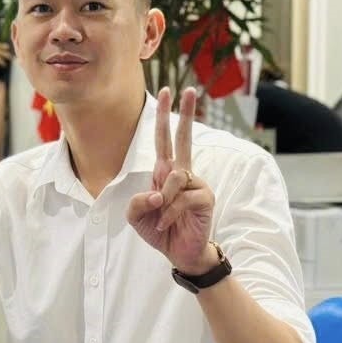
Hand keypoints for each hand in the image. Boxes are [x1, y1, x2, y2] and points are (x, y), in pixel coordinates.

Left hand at [126, 87, 217, 275]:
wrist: (179, 253)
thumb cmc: (159, 230)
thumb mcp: (136, 216)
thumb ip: (136, 202)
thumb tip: (156, 193)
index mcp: (165, 172)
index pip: (164, 139)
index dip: (164, 116)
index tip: (166, 92)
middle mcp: (182, 173)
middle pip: (183, 138)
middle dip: (185, 114)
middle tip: (190, 89)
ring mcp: (196, 184)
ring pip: (173, 177)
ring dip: (161, 201)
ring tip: (161, 218)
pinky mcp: (205, 198)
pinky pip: (180, 198)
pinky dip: (168, 213)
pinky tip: (167, 224)